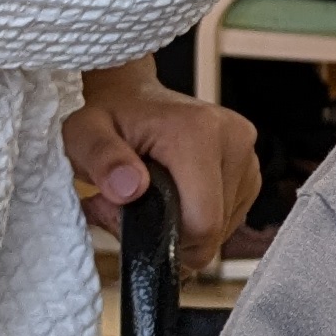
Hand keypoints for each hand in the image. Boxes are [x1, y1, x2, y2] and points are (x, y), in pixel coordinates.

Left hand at [67, 66, 259, 263]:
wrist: (131, 96)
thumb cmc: (108, 117)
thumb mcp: (84, 134)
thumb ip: (102, 160)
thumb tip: (130, 189)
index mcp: (199, 132)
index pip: (202, 222)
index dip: (164, 238)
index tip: (128, 217)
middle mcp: (235, 140)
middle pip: (214, 228)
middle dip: (172, 232)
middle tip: (132, 207)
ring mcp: (248, 155)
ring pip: (224, 226)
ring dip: (186, 226)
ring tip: (153, 198)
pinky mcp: (251, 168)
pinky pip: (230, 216)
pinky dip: (201, 216)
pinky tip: (176, 196)